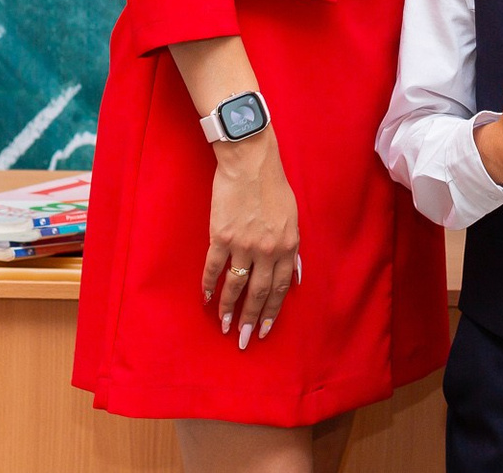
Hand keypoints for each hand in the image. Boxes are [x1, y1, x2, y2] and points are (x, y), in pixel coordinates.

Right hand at [201, 131, 299, 350]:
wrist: (249, 162)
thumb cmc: (273, 186)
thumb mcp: (293, 217)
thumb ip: (293, 248)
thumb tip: (296, 275)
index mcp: (288, 246)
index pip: (280, 289)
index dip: (272, 312)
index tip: (264, 330)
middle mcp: (268, 250)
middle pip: (259, 294)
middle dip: (250, 320)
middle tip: (242, 340)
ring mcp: (244, 244)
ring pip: (236, 286)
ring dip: (228, 309)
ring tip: (223, 326)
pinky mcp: (221, 236)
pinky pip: (214, 268)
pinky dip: (209, 285)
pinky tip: (206, 299)